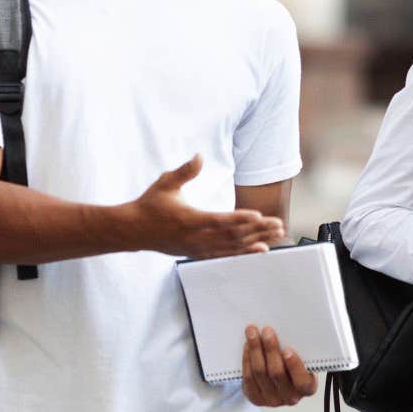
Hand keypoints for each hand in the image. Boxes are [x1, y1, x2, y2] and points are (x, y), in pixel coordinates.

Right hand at [127, 155, 285, 258]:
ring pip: (233, 246)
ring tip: (275, 235)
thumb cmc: (150, 204)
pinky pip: (226, 254)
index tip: (259, 216)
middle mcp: (196, 237)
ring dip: (256, 241)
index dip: (240, 218)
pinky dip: (244, 252)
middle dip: (258, 230)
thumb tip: (199, 156)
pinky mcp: (198, 253)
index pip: (220, 220)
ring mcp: (198, 248)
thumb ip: (184, 171)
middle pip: (233, 236)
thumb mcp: (165, 183)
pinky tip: (260, 249)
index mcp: (190, 219)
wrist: (133, 231)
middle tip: (279, 225)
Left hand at [240, 325, 318, 406]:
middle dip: (270, 349)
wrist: (279, 381)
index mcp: (307, 388)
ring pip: (260, 373)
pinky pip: (248, 378)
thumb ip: (295, 351)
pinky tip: (247, 346)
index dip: (294, 366)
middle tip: (266, 331)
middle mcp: (290, 397)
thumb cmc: (293, 365)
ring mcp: (272, 400)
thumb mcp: (301, 359)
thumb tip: (284, 331)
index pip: (302, 381)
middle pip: (276, 373)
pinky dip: (247, 359)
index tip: (287, 349)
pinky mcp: (256, 398)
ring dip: (255, 350)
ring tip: (252, 332)